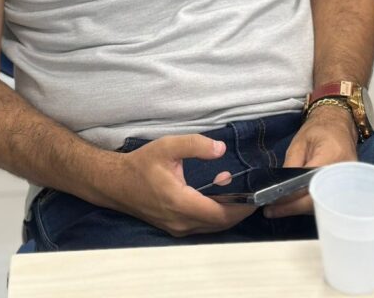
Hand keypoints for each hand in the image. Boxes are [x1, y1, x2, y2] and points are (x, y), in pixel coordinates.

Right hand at [100, 134, 255, 236]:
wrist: (116, 184)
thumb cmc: (141, 165)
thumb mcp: (168, 147)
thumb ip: (195, 145)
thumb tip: (221, 149)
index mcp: (181, 203)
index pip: (220, 214)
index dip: (241, 208)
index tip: (257, 197)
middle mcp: (181, 222)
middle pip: (219, 223)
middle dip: (238, 210)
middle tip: (253, 193)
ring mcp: (177, 228)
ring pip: (210, 226)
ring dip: (226, 211)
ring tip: (236, 189)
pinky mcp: (174, 227)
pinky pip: (201, 225)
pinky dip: (213, 213)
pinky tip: (215, 193)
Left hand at [264, 104, 357, 218]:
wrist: (339, 124)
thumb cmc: (318, 130)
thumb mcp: (299, 143)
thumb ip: (291, 165)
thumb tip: (279, 188)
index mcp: (331, 156)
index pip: (310, 184)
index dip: (292, 198)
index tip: (274, 205)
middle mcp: (344, 172)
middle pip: (318, 199)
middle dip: (294, 207)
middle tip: (272, 210)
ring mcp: (349, 182)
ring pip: (323, 204)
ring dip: (301, 209)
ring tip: (280, 208)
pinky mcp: (347, 188)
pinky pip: (327, 200)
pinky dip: (311, 204)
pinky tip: (296, 204)